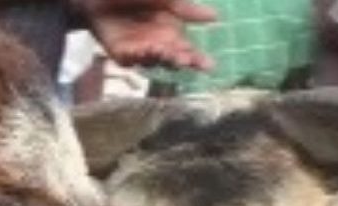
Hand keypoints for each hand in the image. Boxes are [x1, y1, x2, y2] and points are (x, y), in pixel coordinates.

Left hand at [74, 0, 218, 69]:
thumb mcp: (166, 0)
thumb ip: (186, 10)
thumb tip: (216, 16)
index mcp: (172, 35)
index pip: (189, 51)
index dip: (199, 60)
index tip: (209, 67)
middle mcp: (158, 46)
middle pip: (173, 60)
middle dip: (180, 60)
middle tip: (186, 60)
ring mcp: (140, 52)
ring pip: (153, 61)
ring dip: (159, 57)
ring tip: (165, 50)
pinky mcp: (120, 54)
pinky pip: (130, 59)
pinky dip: (137, 56)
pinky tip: (144, 50)